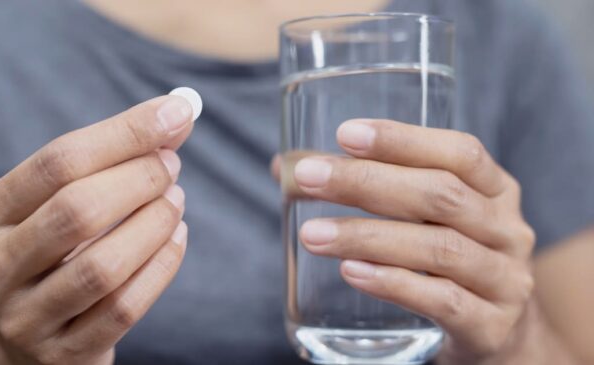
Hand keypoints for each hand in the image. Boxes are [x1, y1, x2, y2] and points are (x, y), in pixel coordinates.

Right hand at [0, 95, 194, 364]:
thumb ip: (112, 156)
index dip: (124, 134)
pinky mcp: (61, 354)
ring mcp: (23, 318)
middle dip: (139, 179)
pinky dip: (161, 267)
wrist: (34, 332)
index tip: (176, 113)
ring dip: (154, 224)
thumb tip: (176, 114)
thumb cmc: (57, 249)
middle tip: (172, 166)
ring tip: (176, 201)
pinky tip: (177, 239)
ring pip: (102, 267)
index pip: (58, 162)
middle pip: (76, 211)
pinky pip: (123, 309)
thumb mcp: (63, 199)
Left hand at [282, 119, 536, 363]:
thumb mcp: (426, 220)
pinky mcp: (491, 327)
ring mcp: (503, 280)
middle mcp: (506, 230)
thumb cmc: (449, 263)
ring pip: (437, 248)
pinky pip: (443, 301)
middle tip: (308, 177)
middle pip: (440, 194)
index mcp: (495, 190)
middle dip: (366, 182)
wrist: (500, 335)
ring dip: (367, 236)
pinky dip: (393, 283)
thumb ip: (370, 190)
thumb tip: (285, 168)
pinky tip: (352, 272)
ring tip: (312, 234)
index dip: (403, 140)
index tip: (345, 134)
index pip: (459, 152)